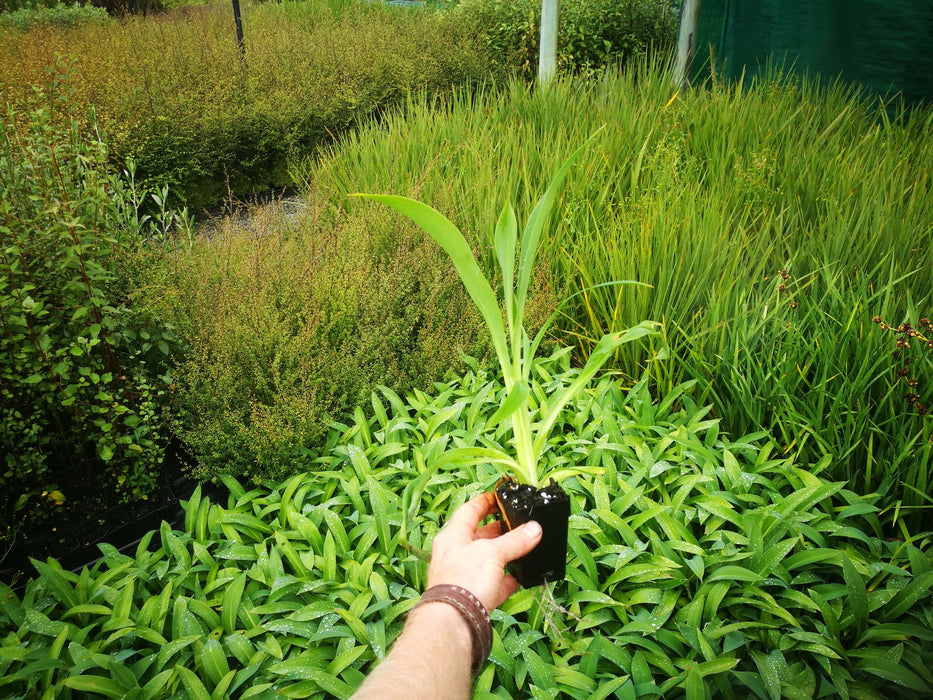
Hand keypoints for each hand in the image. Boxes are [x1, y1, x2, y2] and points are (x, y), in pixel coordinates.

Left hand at [427, 492, 542, 611]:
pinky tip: (518, 579)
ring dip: (504, 556)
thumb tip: (534, 529)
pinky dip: (506, 581)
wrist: (455, 622)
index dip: (485, 502)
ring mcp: (463, 577)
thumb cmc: (464, 580)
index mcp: (453, 536)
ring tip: (524, 548)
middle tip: (517, 523)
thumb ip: (514, 540)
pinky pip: (492, 585)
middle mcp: (455, 554)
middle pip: (479, 536)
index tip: (500, 497)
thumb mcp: (492, 552)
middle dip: (499, 530)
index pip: (469, 511)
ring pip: (487, 561)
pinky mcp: (474, 597)